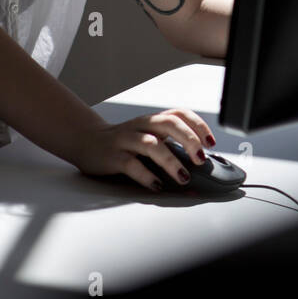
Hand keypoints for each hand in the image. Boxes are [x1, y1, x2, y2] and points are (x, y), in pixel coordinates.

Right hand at [71, 109, 215, 191]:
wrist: (86, 140)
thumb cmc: (124, 142)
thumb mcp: (147, 135)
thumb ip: (169, 142)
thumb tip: (200, 162)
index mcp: (152, 120)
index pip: (178, 114)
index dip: (197, 125)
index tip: (211, 142)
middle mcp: (140, 126)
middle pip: (168, 124)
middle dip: (189, 140)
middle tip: (201, 158)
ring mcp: (126, 140)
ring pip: (151, 144)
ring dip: (170, 161)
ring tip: (183, 177)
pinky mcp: (113, 156)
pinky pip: (131, 164)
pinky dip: (146, 175)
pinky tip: (157, 185)